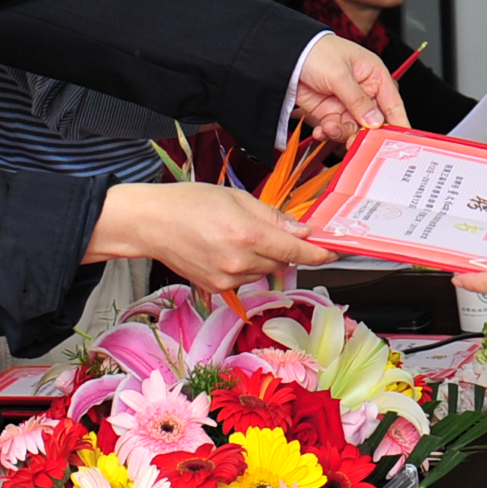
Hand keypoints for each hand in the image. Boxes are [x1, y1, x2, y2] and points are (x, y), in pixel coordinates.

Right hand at [91, 181, 327, 291]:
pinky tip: (228, 249)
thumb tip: (300, 231)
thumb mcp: (236, 198)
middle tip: (272, 230)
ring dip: (265, 258)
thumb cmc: (190, 203)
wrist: (151, 224)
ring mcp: (228, 279)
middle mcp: (240, 262)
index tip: (334, 253)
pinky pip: (246, 280)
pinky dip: (247, 266)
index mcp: (248, 235)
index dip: (318, 254)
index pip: (295, 251)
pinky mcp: (217, 289)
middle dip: (285, 248)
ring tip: (240, 236)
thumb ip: (272, 217)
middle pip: (282, 262)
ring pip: (265, 272)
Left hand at [294, 34, 403, 141]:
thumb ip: (357, 99)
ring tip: (330, 128)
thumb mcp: (339, 74)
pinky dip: (328, 133)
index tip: (398, 141)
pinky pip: (335, 130)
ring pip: (354, 129)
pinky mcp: (329, 113)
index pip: (392, 104)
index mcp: (374, 76)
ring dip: (342, 133)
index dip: (398, 124)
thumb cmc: (316, 51)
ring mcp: (346, 104)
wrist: (286, 55)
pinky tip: (321, 130)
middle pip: (374, 123)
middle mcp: (363, 92)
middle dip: (365, 134)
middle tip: (356, 141)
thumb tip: (375, 121)